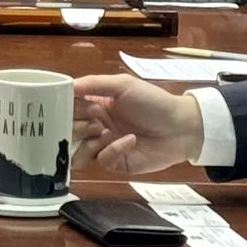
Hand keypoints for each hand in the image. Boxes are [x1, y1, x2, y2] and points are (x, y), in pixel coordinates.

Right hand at [73, 74, 208, 176]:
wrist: (181, 127)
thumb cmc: (154, 102)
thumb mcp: (124, 85)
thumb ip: (95, 83)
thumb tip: (68, 85)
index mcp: (96, 105)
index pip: (69, 109)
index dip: (65, 109)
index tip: (65, 107)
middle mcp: (97, 126)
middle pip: (69, 131)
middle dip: (76, 126)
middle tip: (94, 121)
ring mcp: (105, 146)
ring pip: (78, 152)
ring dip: (88, 142)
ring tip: (103, 132)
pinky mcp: (117, 162)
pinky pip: (103, 160)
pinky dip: (113, 149)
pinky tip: (129, 140)